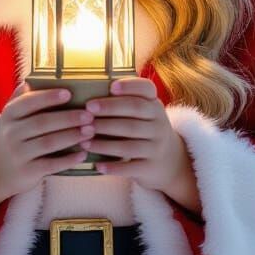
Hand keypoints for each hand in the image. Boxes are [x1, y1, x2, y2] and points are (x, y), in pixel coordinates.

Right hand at [0, 82, 93, 214]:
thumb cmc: (14, 136)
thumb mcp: (12, 117)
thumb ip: (21, 98)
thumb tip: (31, 79)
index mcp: (9, 115)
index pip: (28, 102)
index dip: (48, 97)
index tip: (69, 93)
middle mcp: (11, 133)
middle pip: (42, 122)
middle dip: (68, 118)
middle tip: (89, 115)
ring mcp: (18, 154)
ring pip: (48, 143)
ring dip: (71, 136)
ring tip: (90, 132)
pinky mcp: (27, 172)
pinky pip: (51, 165)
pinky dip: (68, 159)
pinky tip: (83, 154)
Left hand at [80, 78, 194, 196]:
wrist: (170, 161)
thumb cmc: (145, 130)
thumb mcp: (145, 113)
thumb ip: (125, 101)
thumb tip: (91, 89)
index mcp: (154, 105)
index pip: (146, 90)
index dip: (129, 86)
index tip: (111, 87)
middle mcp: (159, 123)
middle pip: (135, 113)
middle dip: (109, 110)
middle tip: (86, 113)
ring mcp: (156, 146)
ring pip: (129, 143)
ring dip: (104, 143)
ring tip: (84, 140)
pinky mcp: (151, 166)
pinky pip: (131, 167)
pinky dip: (113, 167)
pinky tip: (98, 166)